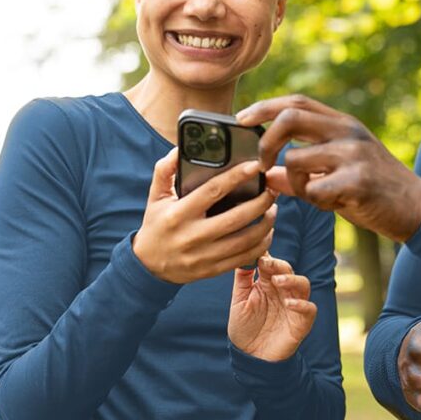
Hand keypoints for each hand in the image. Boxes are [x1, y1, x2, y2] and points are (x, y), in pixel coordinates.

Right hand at [133, 149, 276, 283]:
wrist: (147, 265)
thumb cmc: (156, 224)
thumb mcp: (156, 196)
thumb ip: (165, 170)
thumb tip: (179, 149)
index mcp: (179, 214)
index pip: (213, 191)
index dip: (237, 176)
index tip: (256, 165)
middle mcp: (192, 236)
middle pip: (236, 218)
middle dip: (261, 202)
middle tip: (272, 189)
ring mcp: (203, 256)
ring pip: (245, 240)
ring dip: (266, 223)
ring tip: (273, 209)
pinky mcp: (212, 270)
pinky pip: (244, 258)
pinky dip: (262, 244)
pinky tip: (267, 232)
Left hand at [228, 253, 316, 360]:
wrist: (250, 357)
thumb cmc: (244, 328)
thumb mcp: (238, 302)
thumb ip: (242, 280)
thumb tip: (244, 256)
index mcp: (267, 284)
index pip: (271, 264)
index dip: (267, 256)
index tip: (258, 251)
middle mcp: (283, 291)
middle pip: (288, 270)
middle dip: (279, 265)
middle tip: (267, 263)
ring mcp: (294, 305)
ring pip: (303, 284)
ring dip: (292, 280)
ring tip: (278, 281)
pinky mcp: (302, 322)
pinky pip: (309, 309)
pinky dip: (302, 304)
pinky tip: (289, 304)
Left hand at [236, 95, 420, 242]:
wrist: (417, 208)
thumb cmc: (374, 190)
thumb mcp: (339, 173)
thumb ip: (302, 173)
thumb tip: (267, 175)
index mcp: (343, 124)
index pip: (297, 102)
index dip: (265, 106)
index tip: (242, 118)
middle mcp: (348, 132)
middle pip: (290, 117)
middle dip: (266, 141)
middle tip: (262, 164)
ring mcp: (354, 154)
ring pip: (295, 160)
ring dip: (294, 182)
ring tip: (315, 193)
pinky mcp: (358, 181)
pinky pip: (314, 190)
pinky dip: (314, 201)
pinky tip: (333, 203)